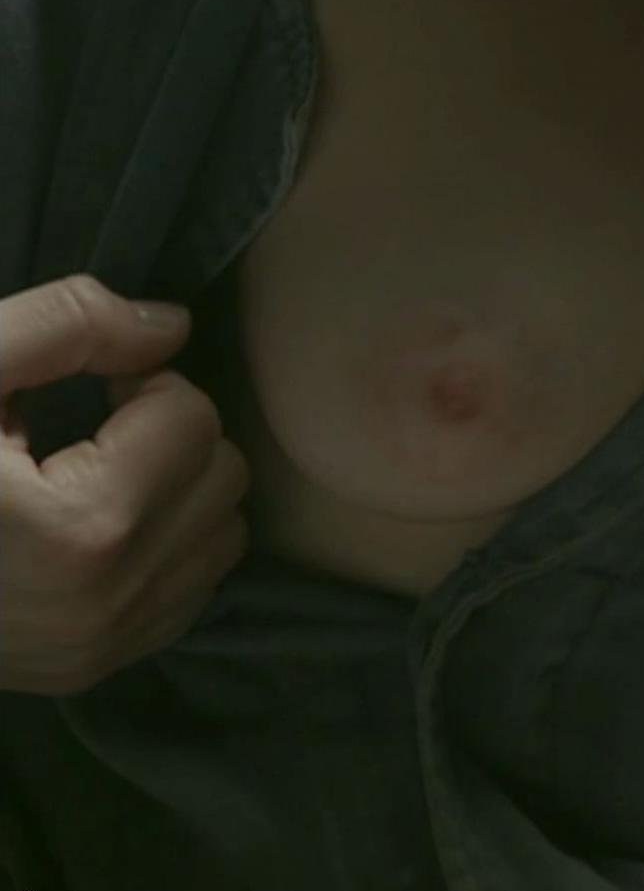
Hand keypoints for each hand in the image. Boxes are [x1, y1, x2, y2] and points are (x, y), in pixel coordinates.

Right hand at [0, 274, 248, 694]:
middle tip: (90, 430)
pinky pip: (192, 589)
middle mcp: (108, 602)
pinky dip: (161, 548)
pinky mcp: (94, 669)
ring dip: (176, 491)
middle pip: (223, 475)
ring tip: (89, 475)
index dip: (139, 385)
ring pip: (221, 535)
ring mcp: (103, 646)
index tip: (86, 391)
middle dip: (169, 436)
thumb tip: (174, 327)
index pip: (192, 415)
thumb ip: (68, 326)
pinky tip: (88, 529)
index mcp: (81, 528)